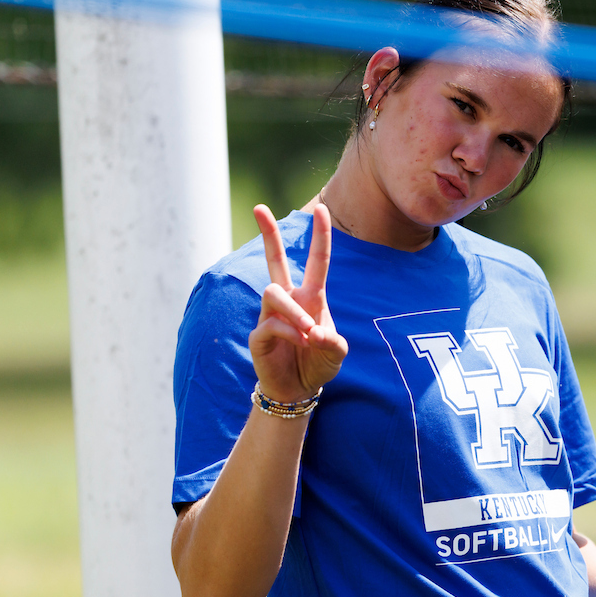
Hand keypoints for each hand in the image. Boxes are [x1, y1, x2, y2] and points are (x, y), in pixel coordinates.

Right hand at [248, 204, 348, 401]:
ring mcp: (270, 315)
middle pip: (274, 260)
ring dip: (295, 311)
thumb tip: (314, 331)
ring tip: (309, 333)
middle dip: (267, 233)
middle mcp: (288, 300)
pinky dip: (290, 333)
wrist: (298, 389)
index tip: (320, 208)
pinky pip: (272, 323)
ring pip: (274, 292)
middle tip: (258, 207)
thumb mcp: (336, 353)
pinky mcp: (258, 334)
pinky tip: (300, 344)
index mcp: (310, 297)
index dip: (320, 236)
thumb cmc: (317, 363)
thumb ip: (333, 343)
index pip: (316, 261)